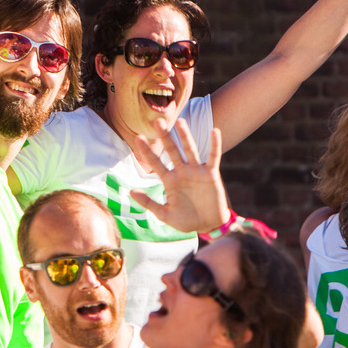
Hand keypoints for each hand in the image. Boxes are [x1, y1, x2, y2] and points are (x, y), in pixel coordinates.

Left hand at [128, 118, 230, 233]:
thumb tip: (131, 192)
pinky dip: (215, 144)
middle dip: (165, 137)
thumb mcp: (165, 215)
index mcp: (170, 180)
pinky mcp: (211, 174)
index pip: (156, 163)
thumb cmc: (187, 221)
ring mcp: (197, 171)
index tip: (137, 137)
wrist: (209, 225)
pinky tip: (214, 131)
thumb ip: (149, 204)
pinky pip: (214, 156)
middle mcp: (182, 172)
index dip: (147, 151)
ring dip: (186, 136)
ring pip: (190, 150)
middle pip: (172, 151)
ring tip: (180, 122)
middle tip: (157, 121)